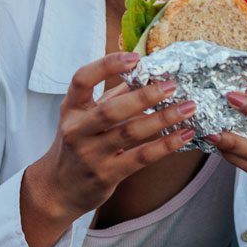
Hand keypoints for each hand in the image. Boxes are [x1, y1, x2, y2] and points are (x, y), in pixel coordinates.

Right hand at [22, 53, 197, 237]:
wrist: (58, 188)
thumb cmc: (78, 144)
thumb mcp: (85, 117)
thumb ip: (111, 97)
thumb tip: (145, 74)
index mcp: (71, 108)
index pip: (82, 79)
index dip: (107, 66)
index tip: (134, 58)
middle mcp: (77, 130)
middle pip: (111, 109)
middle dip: (144, 96)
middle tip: (172, 85)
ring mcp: (90, 154)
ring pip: (130, 132)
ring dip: (163, 118)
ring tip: (188, 107)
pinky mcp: (106, 174)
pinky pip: (141, 157)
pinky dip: (165, 145)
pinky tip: (184, 134)